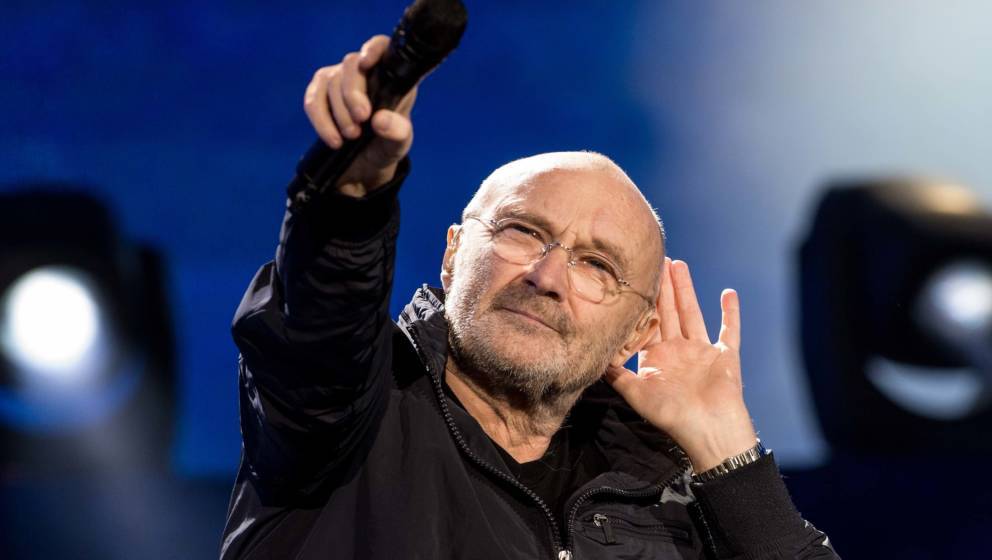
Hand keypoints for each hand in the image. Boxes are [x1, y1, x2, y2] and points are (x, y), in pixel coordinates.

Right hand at [303, 35, 416, 196]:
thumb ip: (397, 132)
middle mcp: (364, 72)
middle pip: (351, 65)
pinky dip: (320, 120)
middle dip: (353, 93)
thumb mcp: (399, 144)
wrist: (364, 167)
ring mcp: (339, 80)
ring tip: (351, 136)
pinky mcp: (320, 93)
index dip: (373, 49)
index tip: (366, 63)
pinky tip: (333, 139)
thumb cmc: (386, 146)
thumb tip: (380, 120)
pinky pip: (312, 99)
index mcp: (391, 76)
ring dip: (338, 112)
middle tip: (362, 119)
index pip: (383, 48)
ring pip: (331, 82)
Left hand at [604, 257, 757, 472]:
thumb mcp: (636, 394)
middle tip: (658, 260)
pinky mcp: (726, 355)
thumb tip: (595, 357)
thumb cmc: (671, 416)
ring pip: (693, 313)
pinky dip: (730, 312)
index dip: (643, 303)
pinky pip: (730, 330)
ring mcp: (703, 352)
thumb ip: (617, 374)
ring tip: (679, 265)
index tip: (635, 279)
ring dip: (687, 290)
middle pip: (670, 312)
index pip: (648, 323)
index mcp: (658, 358)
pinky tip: (728, 293)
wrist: (707, 431)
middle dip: (663, 287)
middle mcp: (679, 351)